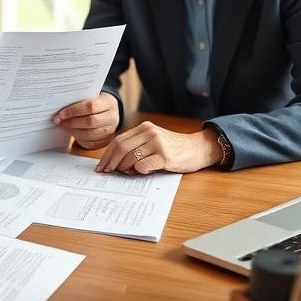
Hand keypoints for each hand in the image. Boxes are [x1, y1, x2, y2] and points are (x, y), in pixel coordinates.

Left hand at [52, 93, 120, 148]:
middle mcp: (112, 118)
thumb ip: (79, 101)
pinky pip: (91, 143)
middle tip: (59, 121)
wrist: (110, 112)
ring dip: (74, 131)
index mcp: (108, 103)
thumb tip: (61, 109)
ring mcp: (110, 131)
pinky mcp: (105, 141)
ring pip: (90, 134)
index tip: (60, 113)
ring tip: (64, 126)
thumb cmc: (97, 102)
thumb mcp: (92, 97)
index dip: (73, 111)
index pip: (90, 107)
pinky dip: (79, 139)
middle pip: (91, 122)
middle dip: (72, 122)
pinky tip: (73, 133)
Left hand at [96, 123, 221, 173]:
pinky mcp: (165, 156)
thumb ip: (137, 146)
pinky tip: (143, 171)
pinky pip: (143, 165)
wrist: (198, 148)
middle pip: (121, 148)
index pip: (118, 140)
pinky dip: (139, 171)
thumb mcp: (153, 140)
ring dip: (124, 168)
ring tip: (127, 173)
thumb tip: (115, 162)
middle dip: (111, 162)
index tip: (102, 166)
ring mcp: (157, 143)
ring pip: (130, 157)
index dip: (108, 154)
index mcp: (144, 128)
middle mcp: (150, 132)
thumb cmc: (174, 148)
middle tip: (108, 172)